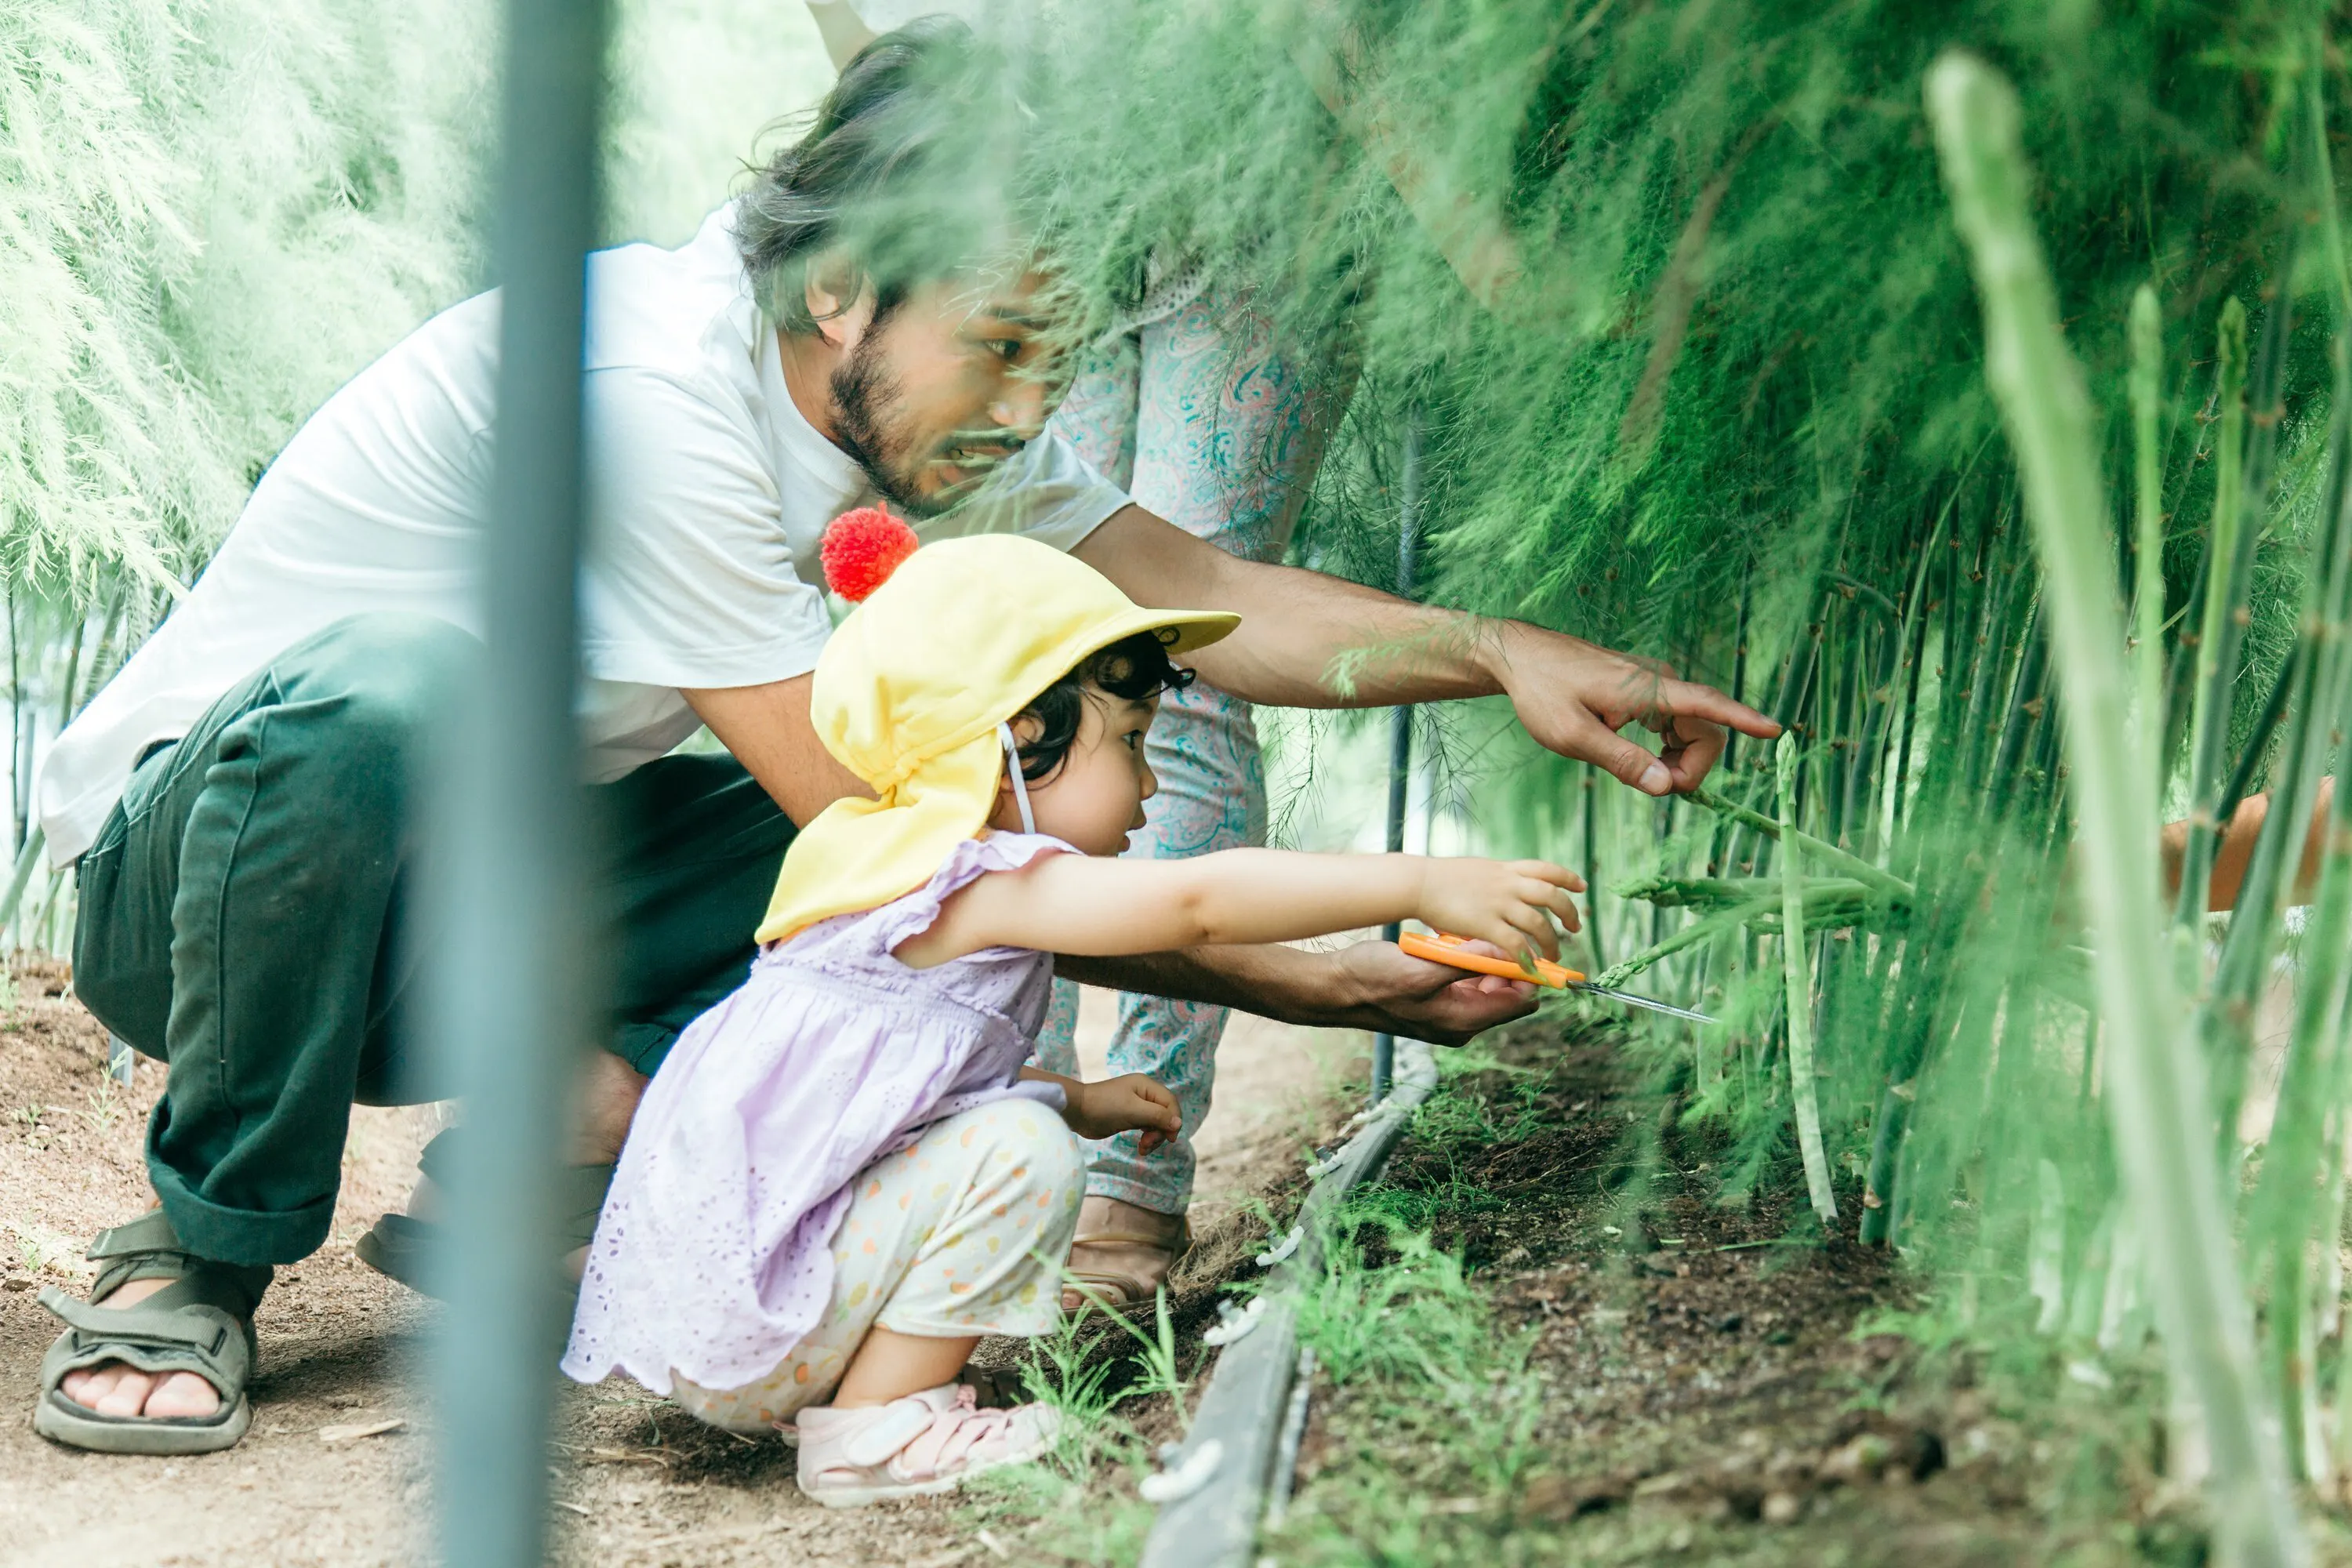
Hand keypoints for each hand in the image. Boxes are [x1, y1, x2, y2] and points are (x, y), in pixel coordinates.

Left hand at [1064, 1073, 1182, 1152]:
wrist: (1077, 1111)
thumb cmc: (1104, 1107)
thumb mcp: (1133, 1110)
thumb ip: (1157, 1115)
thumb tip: (1178, 1123)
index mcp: (1146, 1086)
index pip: (1170, 1102)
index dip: (1174, 1120)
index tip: (1169, 1138)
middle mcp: (1144, 1094)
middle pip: (1165, 1114)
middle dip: (1160, 1131)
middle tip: (1148, 1144)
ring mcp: (1136, 1107)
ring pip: (1156, 1124)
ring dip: (1154, 1138)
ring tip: (1143, 1148)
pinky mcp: (1129, 1118)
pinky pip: (1146, 1129)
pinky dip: (1146, 1139)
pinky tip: (1141, 1148)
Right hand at [1325, 937, 1539, 1045]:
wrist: (1337, 989)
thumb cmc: (1374, 980)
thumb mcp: (1423, 967)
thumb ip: (1467, 962)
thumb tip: (1505, 951)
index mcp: (1463, 1021)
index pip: (1520, 1001)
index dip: (1529, 972)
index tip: (1525, 942)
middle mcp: (1462, 1023)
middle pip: (1508, 993)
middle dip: (1506, 964)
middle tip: (1488, 935)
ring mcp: (1450, 1015)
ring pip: (1488, 985)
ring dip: (1484, 961)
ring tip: (1463, 939)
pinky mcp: (1438, 1004)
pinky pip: (1467, 983)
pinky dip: (1466, 963)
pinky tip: (1448, 945)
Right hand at [1416, 857, 1582, 962]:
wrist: (1417, 883)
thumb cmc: (1440, 879)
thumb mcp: (1477, 870)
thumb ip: (1496, 879)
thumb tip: (1506, 887)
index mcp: (1506, 869)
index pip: (1547, 869)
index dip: (1568, 878)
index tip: (1582, 887)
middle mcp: (1507, 884)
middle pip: (1552, 896)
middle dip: (1569, 913)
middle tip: (1575, 928)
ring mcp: (1499, 903)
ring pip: (1539, 924)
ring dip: (1552, 942)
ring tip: (1554, 955)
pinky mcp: (1486, 924)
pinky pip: (1516, 944)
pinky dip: (1528, 956)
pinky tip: (1532, 966)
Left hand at [1493, 624, 1780, 796]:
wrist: (1521, 658)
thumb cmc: (1542, 692)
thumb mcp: (1572, 736)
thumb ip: (1621, 760)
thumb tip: (1668, 787)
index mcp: (1647, 689)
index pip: (1707, 703)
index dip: (1743, 719)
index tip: (1773, 729)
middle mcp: (1659, 682)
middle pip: (1706, 730)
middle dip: (1693, 766)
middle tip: (1654, 788)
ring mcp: (1654, 686)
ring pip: (1693, 729)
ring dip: (1680, 760)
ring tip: (1640, 773)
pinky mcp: (1645, 692)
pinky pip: (1676, 724)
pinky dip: (1668, 748)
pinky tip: (1639, 757)